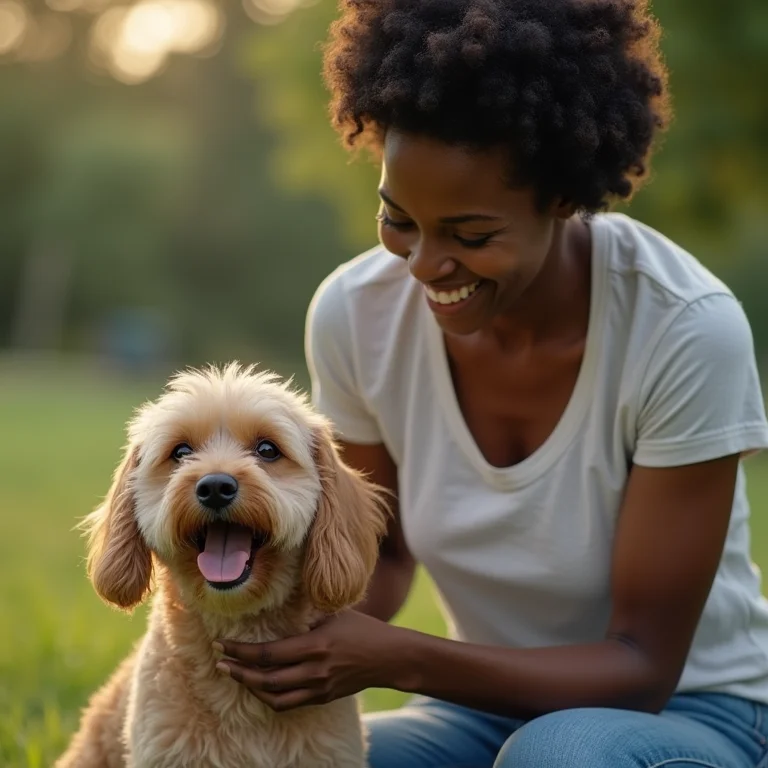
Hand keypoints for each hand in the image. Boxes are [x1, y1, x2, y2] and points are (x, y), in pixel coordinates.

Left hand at [213, 610, 405, 711]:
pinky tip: (260, 686)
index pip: (268, 654)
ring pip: (273, 697)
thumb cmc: (363, 629)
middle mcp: (314, 671)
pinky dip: (269, 697)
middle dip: (238, 671)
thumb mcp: (334, 614)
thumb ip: (307, 613)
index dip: (241, 651)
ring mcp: (318, 688)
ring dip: (250, 687)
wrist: (389, 658)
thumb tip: (280, 601)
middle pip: (265, 679)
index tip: (223, 645)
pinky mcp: (323, 698)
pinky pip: (288, 704)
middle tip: (220, 662)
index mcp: (315, 646)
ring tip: (236, 675)